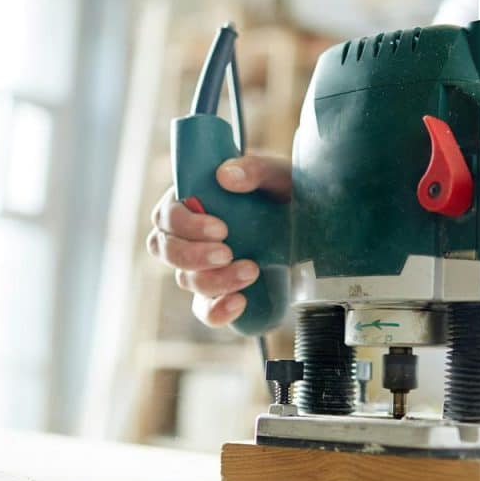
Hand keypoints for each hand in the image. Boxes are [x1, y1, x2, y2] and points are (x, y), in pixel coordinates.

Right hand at [146, 155, 290, 326]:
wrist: (315, 226)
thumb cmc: (288, 193)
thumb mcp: (280, 177)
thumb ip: (256, 169)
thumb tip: (225, 175)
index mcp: (193, 201)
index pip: (166, 216)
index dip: (185, 225)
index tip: (220, 228)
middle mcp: (190, 235)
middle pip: (165, 250)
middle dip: (192, 255)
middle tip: (227, 253)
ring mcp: (203, 266)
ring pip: (186, 280)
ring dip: (214, 280)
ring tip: (251, 271)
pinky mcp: (220, 292)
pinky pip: (205, 310)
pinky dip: (216, 311)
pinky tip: (240, 302)